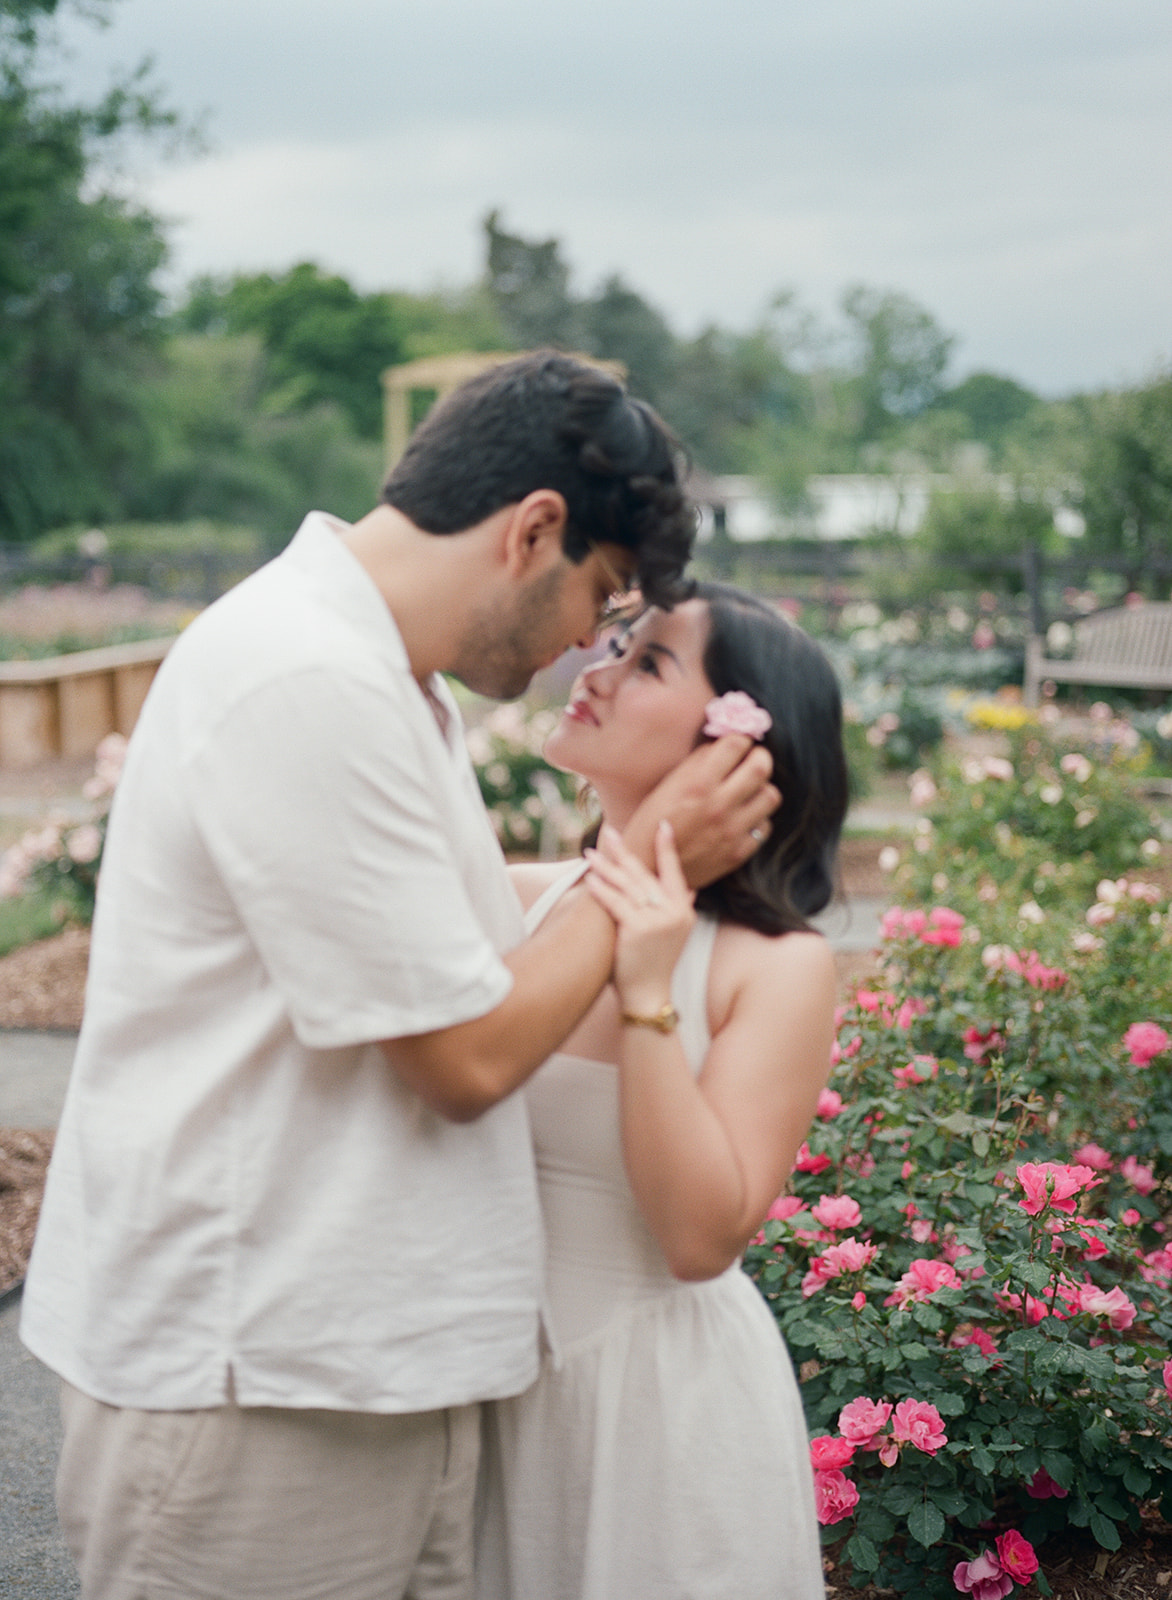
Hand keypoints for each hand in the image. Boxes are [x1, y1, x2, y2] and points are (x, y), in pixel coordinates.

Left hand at [584, 821, 694, 1011]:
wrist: (650, 996)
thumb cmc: (656, 964)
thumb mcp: (676, 934)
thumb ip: (683, 908)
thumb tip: (691, 888)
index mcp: (683, 910)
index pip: (674, 870)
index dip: (666, 847)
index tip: (661, 825)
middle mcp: (674, 911)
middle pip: (644, 874)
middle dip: (624, 852)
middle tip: (608, 833)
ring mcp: (658, 920)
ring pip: (627, 886)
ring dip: (606, 867)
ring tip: (590, 853)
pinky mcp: (638, 929)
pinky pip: (616, 903)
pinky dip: (601, 890)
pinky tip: (590, 879)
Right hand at [622, 736, 779, 888]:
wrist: (646, 870)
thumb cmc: (651, 823)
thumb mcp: (666, 786)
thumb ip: (697, 764)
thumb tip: (722, 745)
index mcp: (697, 784)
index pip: (736, 745)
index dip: (740, 739)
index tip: (739, 743)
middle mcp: (718, 805)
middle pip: (761, 768)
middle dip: (760, 757)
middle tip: (753, 759)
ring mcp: (731, 831)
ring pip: (770, 797)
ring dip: (761, 790)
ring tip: (748, 792)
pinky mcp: (738, 853)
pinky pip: (764, 827)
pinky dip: (756, 819)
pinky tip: (741, 819)